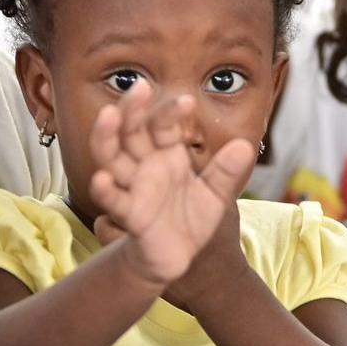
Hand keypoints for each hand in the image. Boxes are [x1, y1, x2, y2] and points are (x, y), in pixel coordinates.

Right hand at [85, 82, 252, 289]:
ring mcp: (133, 188)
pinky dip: (106, 190)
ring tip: (109, 115)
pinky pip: (114, 200)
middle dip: (131, 109)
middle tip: (139, 87)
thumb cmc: (190, 220)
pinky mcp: (129, 215)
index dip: (170, 111)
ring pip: (111, 157)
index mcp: (165, 154)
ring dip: (107, 136)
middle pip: (130, 131)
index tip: (187, 102)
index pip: (162, 125)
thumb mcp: (216, 195)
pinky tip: (102, 178)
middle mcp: (144, 166)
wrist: (176, 258)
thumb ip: (227, 172)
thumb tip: (244, 145)